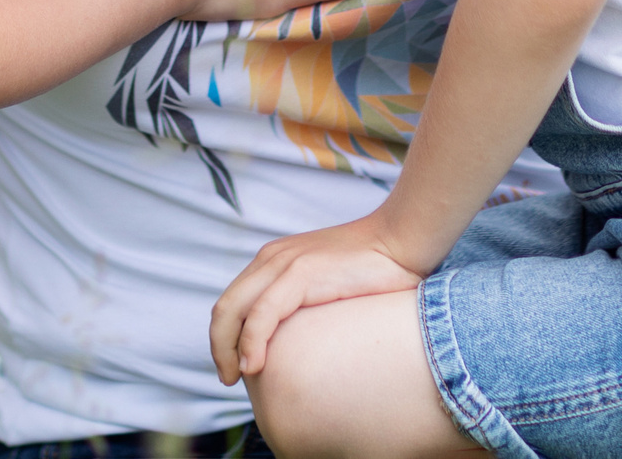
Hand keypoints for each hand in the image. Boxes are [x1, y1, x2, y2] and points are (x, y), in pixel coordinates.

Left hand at [209, 215, 424, 383]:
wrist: (402, 241)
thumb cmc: (376, 271)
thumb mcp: (328, 287)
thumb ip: (308, 307)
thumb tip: (301, 347)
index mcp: (275, 261)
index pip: (233, 303)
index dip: (226, 338)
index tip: (236, 369)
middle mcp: (272, 259)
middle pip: (225, 308)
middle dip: (219, 348)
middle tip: (229, 379)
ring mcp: (283, 264)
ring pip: (233, 311)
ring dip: (227, 350)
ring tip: (235, 378)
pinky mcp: (300, 273)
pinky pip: (262, 314)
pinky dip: (251, 342)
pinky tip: (254, 366)